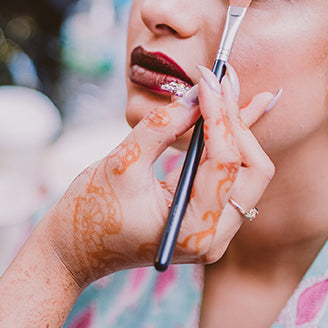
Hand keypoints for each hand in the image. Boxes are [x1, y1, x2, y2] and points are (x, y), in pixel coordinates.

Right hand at [35, 64, 276, 287]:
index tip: (208, 78)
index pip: (224, 162)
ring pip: (247, 171)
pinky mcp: (208, 217)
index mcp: (194, 230)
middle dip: (237, 122)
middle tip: (222, 79)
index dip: (219, 115)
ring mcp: (215, 230)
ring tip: (231, 86)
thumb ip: (161, 127)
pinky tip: (238, 109)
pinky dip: (230, 141)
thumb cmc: (91, 211)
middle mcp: (214, 235)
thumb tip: (197, 92)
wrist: (76, 249)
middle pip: (251, 170)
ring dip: (238, 128)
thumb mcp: (123, 163)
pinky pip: (232, 175)